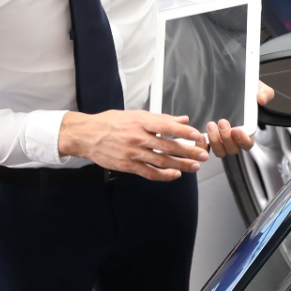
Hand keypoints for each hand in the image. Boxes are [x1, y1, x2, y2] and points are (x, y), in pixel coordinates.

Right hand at [58, 110, 207, 181]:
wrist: (86, 135)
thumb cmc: (112, 122)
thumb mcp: (136, 115)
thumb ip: (161, 119)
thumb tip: (183, 120)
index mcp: (141, 122)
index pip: (167, 127)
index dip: (184, 132)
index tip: (197, 135)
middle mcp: (138, 137)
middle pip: (168, 146)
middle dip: (188, 152)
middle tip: (203, 155)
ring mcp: (133, 153)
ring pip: (161, 161)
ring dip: (180, 165)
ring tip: (194, 167)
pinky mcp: (127, 165)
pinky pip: (149, 172)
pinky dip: (163, 176)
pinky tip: (175, 175)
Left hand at [200, 80, 271, 157]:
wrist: (229, 86)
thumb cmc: (245, 92)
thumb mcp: (258, 89)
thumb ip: (265, 93)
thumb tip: (262, 99)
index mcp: (248, 131)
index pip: (247, 143)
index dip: (242, 140)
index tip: (236, 130)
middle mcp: (234, 139)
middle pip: (232, 149)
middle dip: (226, 138)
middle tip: (223, 122)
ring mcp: (221, 140)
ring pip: (219, 151)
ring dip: (214, 141)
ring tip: (211, 125)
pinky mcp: (209, 138)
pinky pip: (205, 148)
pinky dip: (202, 145)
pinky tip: (201, 134)